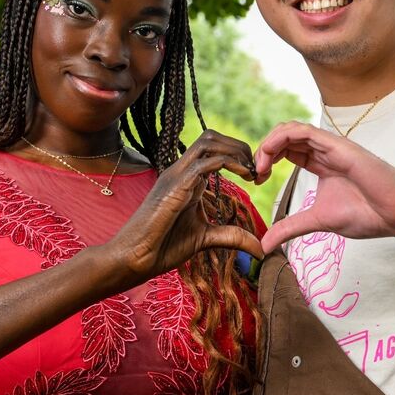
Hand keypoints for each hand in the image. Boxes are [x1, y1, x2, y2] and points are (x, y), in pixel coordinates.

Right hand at [109, 130, 263, 283]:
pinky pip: (205, 162)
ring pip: (208, 141)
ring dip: (235, 150)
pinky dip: (229, 163)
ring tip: (251, 172)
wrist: (134, 258)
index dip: (238, 155)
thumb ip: (231, 237)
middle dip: (239, 146)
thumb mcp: (205, 239)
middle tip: (257, 170)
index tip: (256, 176)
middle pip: (212, 137)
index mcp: (187, 179)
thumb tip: (260, 249)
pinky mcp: (176, 185)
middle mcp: (181, 171)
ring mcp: (177, 175)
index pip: (213, 149)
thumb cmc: (163, 247)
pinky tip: (244, 178)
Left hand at [254, 121, 394, 253]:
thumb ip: (290, 228)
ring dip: (270, 143)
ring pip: (292, 129)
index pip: (287, 149)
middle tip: (256, 174)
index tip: (258, 180)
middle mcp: (325, 151)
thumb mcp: (317, 221)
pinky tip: (270, 154)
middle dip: (264, 151)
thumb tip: (265, 245)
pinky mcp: (338, 146)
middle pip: (286, 136)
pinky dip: (282, 137)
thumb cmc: (366, 214)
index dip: (267, 159)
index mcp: (321, 163)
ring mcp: (331, 146)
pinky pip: (305, 131)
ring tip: (261, 166)